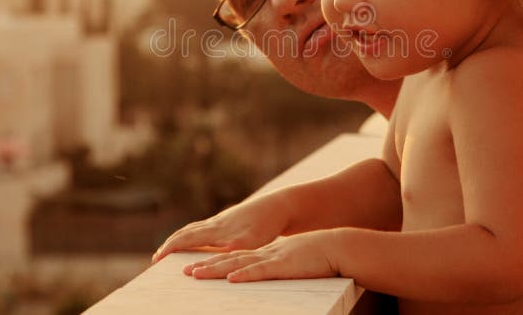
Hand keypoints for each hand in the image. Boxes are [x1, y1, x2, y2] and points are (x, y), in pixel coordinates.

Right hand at [151, 192, 291, 263]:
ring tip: (171, 248)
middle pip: (186, 232)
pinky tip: (198, 239)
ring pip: (195, 228)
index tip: (155, 260)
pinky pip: (205, 227)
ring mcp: (223, 220)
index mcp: (216, 229)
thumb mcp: (248, 243)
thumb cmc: (267, 225)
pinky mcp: (231, 219)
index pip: (185, 239)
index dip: (169, 249)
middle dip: (170, 245)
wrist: (281, 206)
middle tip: (156, 257)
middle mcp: (216, 223)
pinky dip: (194, 234)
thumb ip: (228, 253)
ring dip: (180, 238)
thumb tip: (207, 264)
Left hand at [183, 231, 339, 282]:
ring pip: (239, 264)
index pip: (237, 258)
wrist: (337, 245)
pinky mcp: (283, 265)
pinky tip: (230, 278)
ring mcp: (273, 258)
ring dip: (216, 269)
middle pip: (231, 260)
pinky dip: (244, 274)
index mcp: (267, 253)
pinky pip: (260, 271)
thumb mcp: (295, 262)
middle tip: (185, 272)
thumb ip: (281, 266)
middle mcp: (265, 254)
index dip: (215, 262)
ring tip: (196, 274)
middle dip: (207, 266)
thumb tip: (274, 272)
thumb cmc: (319, 256)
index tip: (197, 267)